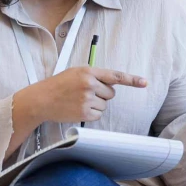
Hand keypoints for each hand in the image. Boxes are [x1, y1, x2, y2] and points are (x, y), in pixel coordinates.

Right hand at [17, 66, 147, 126]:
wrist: (41, 100)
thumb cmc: (58, 85)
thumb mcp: (75, 73)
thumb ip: (93, 76)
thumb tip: (112, 84)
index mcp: (88, 71)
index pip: (115, 76)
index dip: (132, 80)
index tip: (144, 82)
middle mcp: (89, 84)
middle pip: (111, 93)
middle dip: (102, 94)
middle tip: (85, 93)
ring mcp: (87, 99)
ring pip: (105, 105)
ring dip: (95, 104)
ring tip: (78, 101)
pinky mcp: (85, 113)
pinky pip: (98, 114)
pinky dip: (91, 114)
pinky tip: (77, 109)